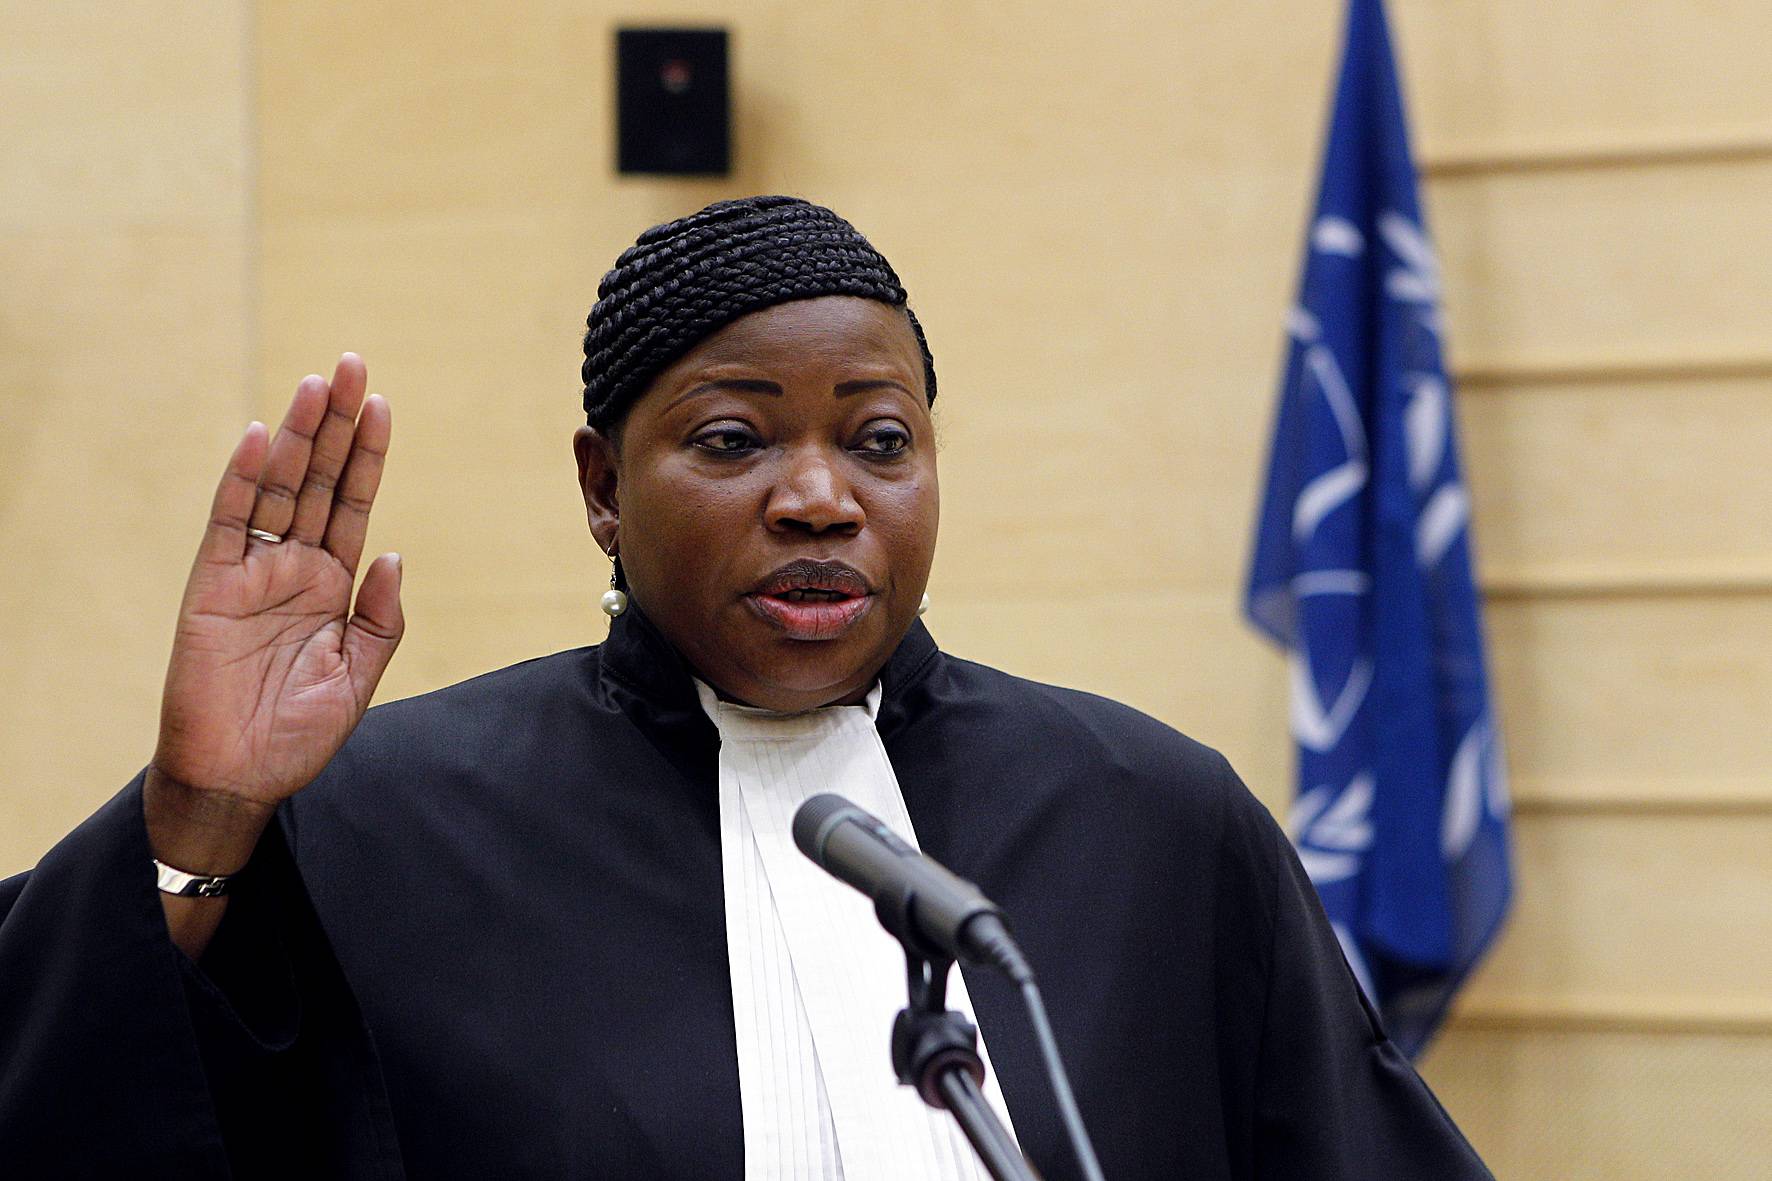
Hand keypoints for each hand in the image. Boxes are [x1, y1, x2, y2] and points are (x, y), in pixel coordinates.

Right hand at [149, 355, 402, 861]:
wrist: (240, 776)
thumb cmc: (299, 732)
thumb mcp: (359, 675)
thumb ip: (381, 616)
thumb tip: (395, 554)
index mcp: (333, 584)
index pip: (354, 503)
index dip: (367, 455)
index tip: (383, 405)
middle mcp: (294, 567)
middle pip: (318, 480)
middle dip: (336, 424)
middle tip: (353, 364)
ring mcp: (253, 573)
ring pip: (278, 489)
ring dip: (296, 436)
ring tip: (317, 384)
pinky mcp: (212, 587)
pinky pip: (229, 525)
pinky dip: (242, 482)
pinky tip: (258, 438)